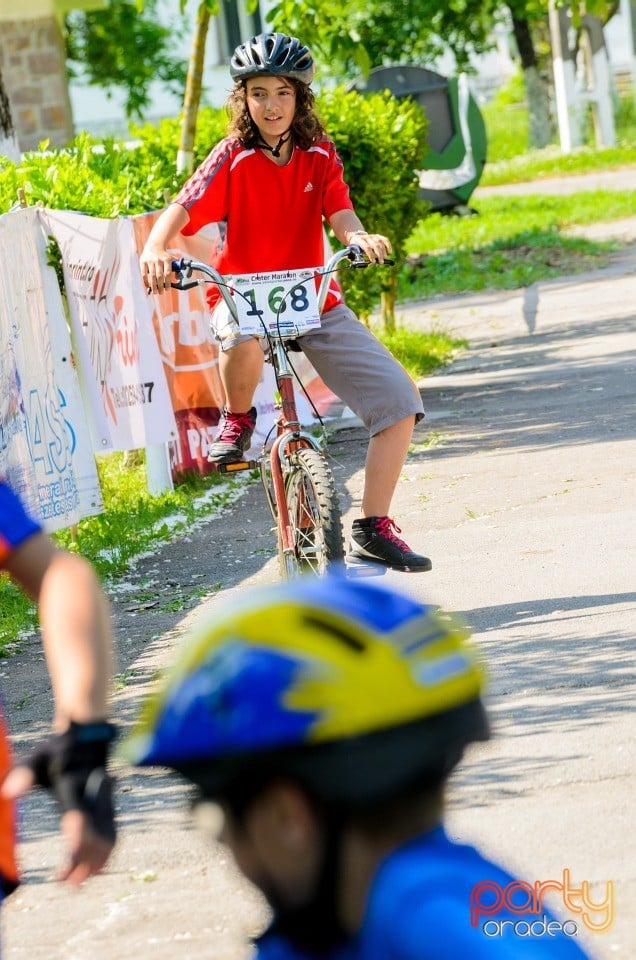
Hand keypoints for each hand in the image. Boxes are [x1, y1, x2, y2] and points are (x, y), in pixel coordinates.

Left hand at [1, 722, 116, 884]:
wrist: (87, 739)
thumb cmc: (55, 751)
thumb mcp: (35, 758)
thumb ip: (22, 774)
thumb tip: (8, 794)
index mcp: (73, 783)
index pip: (77, 812)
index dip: (77, 833)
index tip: (72, 855)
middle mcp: (93, 795)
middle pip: (95, 831)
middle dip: (84, 858)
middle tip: (68, 883)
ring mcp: (104, 801)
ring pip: (108, 836)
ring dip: (96, 861)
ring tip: (77, 882)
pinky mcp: (110, 807)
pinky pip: (113, 834)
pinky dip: (106, 854)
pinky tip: (92, 870)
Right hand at [139, 247, 175, 294]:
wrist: (154, 246)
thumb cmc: (165, 256)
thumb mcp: (172, 260)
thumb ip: (176, 269)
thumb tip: (177, 279)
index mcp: (167, 259)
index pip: (167, 273)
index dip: (167, 283)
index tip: (167, 289)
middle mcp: (158, 259)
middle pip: (159, 276)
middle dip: (160, 286)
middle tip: (161, 292)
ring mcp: (150, 260)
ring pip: (152, 276)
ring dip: (153, 286)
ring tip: (155, 292)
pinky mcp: (142, 261)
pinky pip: (143, 274)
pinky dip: (145, 282)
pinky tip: (148, 286)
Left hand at [346, 231, 392, 262]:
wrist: (355, 238)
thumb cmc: (354, 248)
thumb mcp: (352, 253)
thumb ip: (357, 259)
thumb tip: (365, 265)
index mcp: (359, 240)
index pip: (367, 247)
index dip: (371, 255)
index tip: (374, 262)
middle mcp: (366, 237)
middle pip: (375, 245)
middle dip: (379, 254)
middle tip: (381, 262)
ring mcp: (372, 236)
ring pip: (380, 242)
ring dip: (383, 251)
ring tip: (384, 258)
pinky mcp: (377, 236)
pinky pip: (384, 239)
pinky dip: (388, 245)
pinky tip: (390, 252)